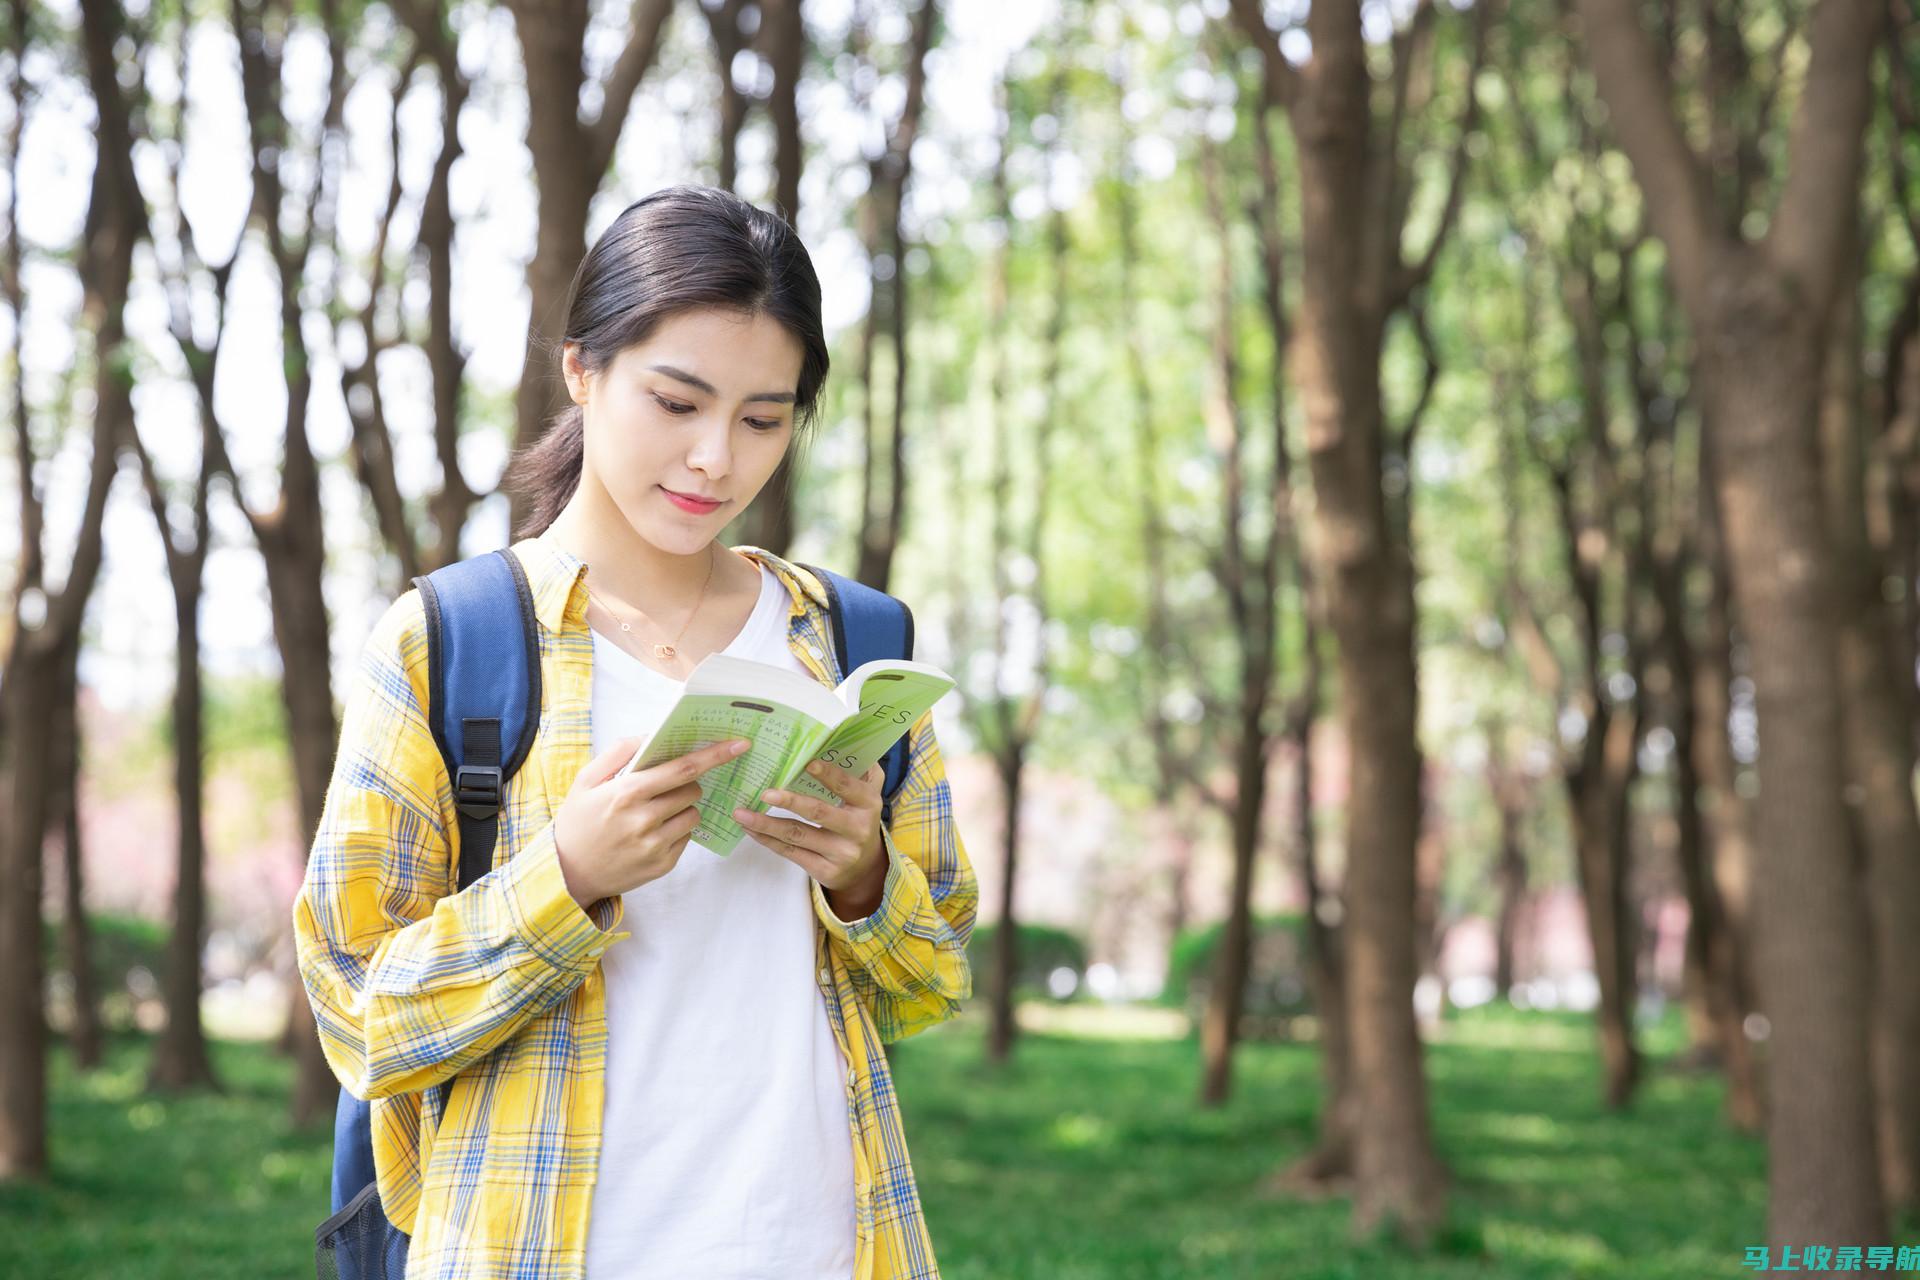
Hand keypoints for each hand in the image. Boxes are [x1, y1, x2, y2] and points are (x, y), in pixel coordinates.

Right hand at [552, 735, 749, 906]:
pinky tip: (651, 833)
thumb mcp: (586, 780)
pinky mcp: (662, 865)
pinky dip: (676, 830)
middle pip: (692, 790)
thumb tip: (650, 734)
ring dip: (683, 807)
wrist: (568, 873)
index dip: (715, 755)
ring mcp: (655, 845)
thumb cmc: (578, 821)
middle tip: (667, 786)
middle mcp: (644, 819)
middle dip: (688, 782)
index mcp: (627, 793)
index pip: (683, 769)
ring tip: (656, 812)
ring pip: (693, 814)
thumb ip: (618, 752)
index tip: (739, 744)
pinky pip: (686, 837)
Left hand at [733, 760, 886, 900]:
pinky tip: (751, 829)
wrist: (865, 868)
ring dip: (766, 823)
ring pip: (797, 835)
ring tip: (742, 814)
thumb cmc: (858, 819)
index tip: (806, 762)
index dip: (828, 775)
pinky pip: (791, 853)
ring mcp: (840, 853)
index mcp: (868, 804)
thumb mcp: (867, 795)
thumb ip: (861, 770)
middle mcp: (857, 829)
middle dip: (790, 801)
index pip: (847, 786)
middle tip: (764, 793)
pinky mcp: (824, 871)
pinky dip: (767, 840)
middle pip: (818, 812)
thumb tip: (841, 740)